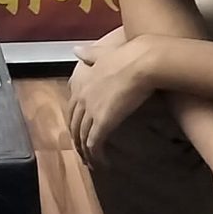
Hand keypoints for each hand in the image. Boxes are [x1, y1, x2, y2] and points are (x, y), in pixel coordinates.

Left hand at [66, 30, 155, 163]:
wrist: (141, 61)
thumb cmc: (128, 55)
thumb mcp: (103, 52)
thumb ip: (88, 54)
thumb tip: (76, 50)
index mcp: (82, 84)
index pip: (71, 110)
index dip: (74, 123)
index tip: (78, 133)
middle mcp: (83, 99)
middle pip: (74, 126)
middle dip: (77, 141)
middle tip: (82, 153)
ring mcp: (91, 111)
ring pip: (82, 138)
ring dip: (86, 153)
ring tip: (91, 163)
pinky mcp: (103, 122)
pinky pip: (94, 144)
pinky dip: (96, 156)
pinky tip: (102, 163)